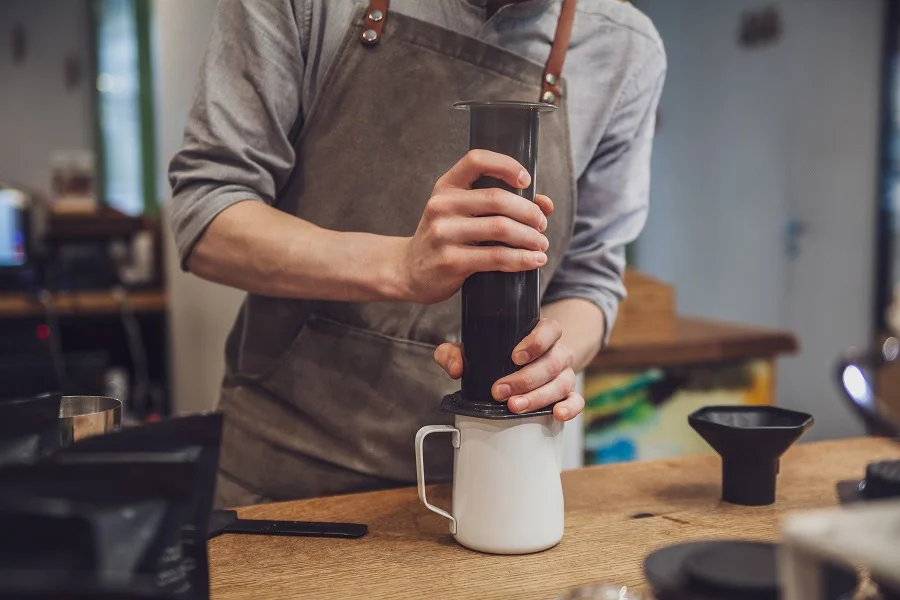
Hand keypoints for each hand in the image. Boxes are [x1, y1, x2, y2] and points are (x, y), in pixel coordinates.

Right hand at [396, 150, 553, 304]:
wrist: (408, 271)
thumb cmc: (445, 239)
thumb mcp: (462, 214)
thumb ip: (500, 205)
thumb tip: (545, 204)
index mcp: (446, 186)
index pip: (476, 160)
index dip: (506, 165)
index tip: (526, 181)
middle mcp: (442, 205)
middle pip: (497, 199)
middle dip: (529, 213)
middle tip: (541, 225)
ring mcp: (443, 233)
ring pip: (500, 228)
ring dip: (530, 237)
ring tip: (541, 245)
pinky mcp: (450, 260)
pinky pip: (495, 257)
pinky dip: (521, 259)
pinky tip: (533, 261)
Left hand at [434, 318, 584, 421]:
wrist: (527, 363)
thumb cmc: (502, 354)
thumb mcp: (478, 347)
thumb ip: (456, 352)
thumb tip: (455, 367)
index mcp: (542, 333)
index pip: (549, 330)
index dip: (535, 342)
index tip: (515, 356)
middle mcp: (557, 352)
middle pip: (551, 363)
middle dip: (525, 379)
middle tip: (500, 390)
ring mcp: (565, 373)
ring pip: (561, 383)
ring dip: (537, 397)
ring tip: (514, 406)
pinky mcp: (568, 394)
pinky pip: (576, 400)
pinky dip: (569, 408)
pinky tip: (556, 414)